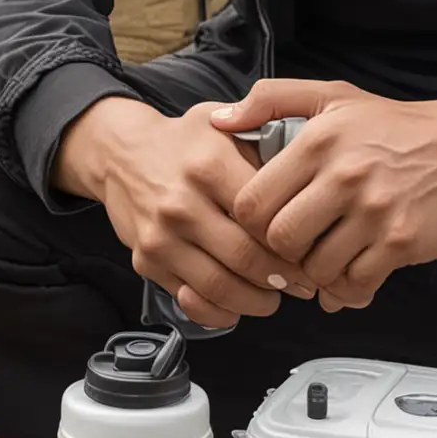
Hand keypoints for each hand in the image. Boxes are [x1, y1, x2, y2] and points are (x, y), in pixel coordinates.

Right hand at [53, 95, 317, 330]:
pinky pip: (191, 301)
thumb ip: (265, 146)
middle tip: (303, 283)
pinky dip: (220, 312)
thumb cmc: (185, 142)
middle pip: (246, 258)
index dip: (295, 240)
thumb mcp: (225, 125)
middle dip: (283, 279)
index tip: (313, 249)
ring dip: (256, 302)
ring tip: (274, 296)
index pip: (263, 217)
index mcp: (209, 165)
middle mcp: (181, 203)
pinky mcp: (146, 261)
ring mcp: (160, 236)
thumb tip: (312, 180)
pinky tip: (238, 304)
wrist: (123, 154)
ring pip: (220, 287)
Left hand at [212, 79, 436, 311]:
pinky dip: (347, 289)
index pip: (253, 202)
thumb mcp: (331, 97)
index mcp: (318, 142)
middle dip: (281, 253)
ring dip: (316, 274)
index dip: (251, 224)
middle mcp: (344, 175)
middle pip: (280, 241)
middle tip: (294, 249)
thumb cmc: (393, 125)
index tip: (266, 225)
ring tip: (325, 259)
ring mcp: (374, 211)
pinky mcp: (401, 241)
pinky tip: (351, 275)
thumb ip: (269, 100)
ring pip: (316, 269)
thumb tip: (219, 121)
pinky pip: (355, 284)